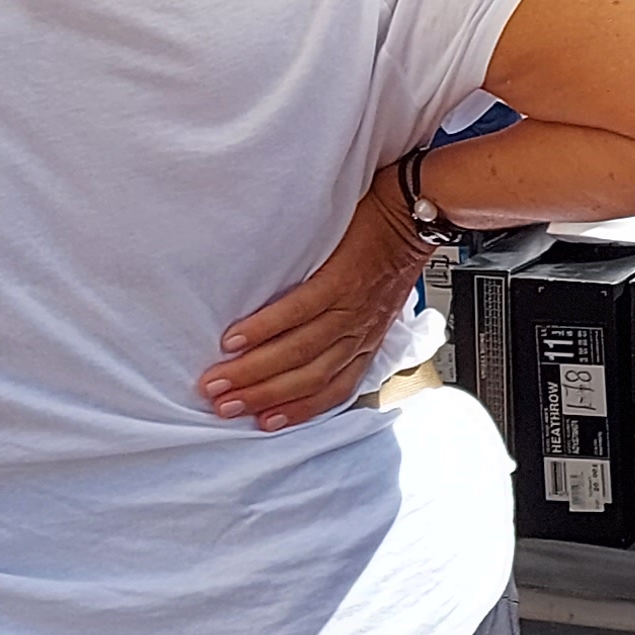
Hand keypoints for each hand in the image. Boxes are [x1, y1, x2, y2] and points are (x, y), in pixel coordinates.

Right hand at [200, 174, 432, 432]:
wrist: (416, 212)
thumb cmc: (392, 251)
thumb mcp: (377, 302)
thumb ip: (349, 325)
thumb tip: (315, 340)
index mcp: (367, 340)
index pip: (333, 389)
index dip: (297, 410)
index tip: (263, 422)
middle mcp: (359, 332)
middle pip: (306, 378)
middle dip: (261, 396)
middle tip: (222, 407)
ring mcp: (349, 308)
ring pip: (298, 352)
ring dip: (254, 371)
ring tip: (219, 381)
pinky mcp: (339, 280)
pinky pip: (297, 312)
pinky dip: (264, 328)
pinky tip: (236, 340)